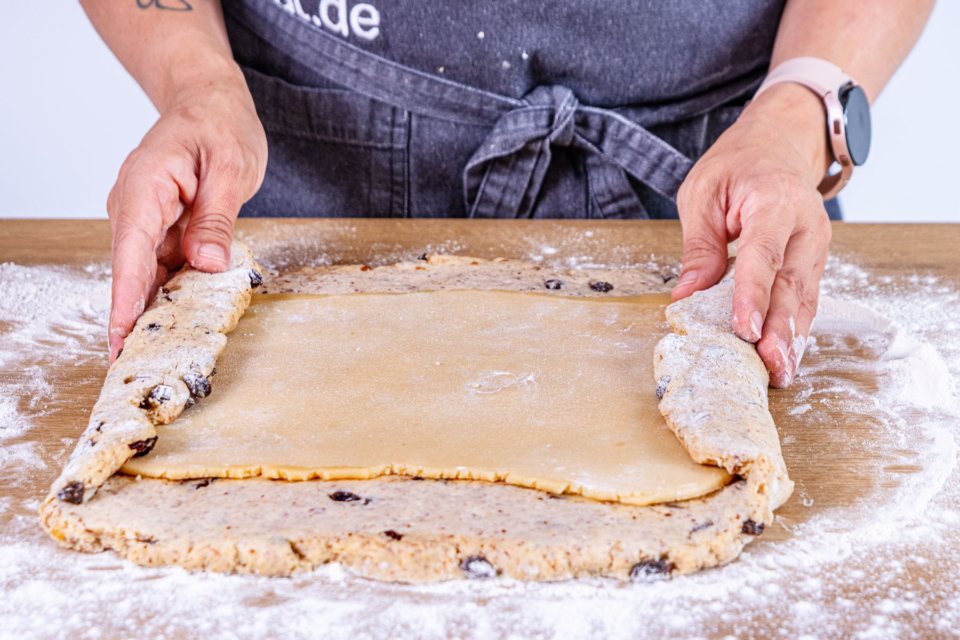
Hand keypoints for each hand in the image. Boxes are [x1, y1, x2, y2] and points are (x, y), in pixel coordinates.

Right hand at [106, 60, 266, 362]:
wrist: (210, 101)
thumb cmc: (220, 124)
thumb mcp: (231, 168)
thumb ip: (216, 217)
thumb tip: (204, 262)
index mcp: (146, 186)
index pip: (131, 250)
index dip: (127, 297)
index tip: (121, 335)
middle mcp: (135, 206)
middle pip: (131, 270)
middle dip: (133, 317)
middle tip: (136, 364)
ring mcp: (145, 219)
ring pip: (146, 273)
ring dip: (153, 311)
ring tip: (159, 354)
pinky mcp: (160, 228)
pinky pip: (163, 266)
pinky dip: (171, 293)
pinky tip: (180, 323)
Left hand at [671, 83, 833, 387]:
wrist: (778, 146)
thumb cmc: (737, 167)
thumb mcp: (703, 195)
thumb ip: (700, 247)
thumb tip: (686, 297)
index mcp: (774, 202)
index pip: (763, 255)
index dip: (753, 295)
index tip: (746, 329)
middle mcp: (805, 226)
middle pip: (792, 285)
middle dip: (780, 329)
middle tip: (770, 365)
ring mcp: (816, 246)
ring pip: (805, 298)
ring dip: (792, 339)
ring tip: (780, 373)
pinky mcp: (815, 262)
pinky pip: (806, 299)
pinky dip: (796, 330)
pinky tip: (786, 358)